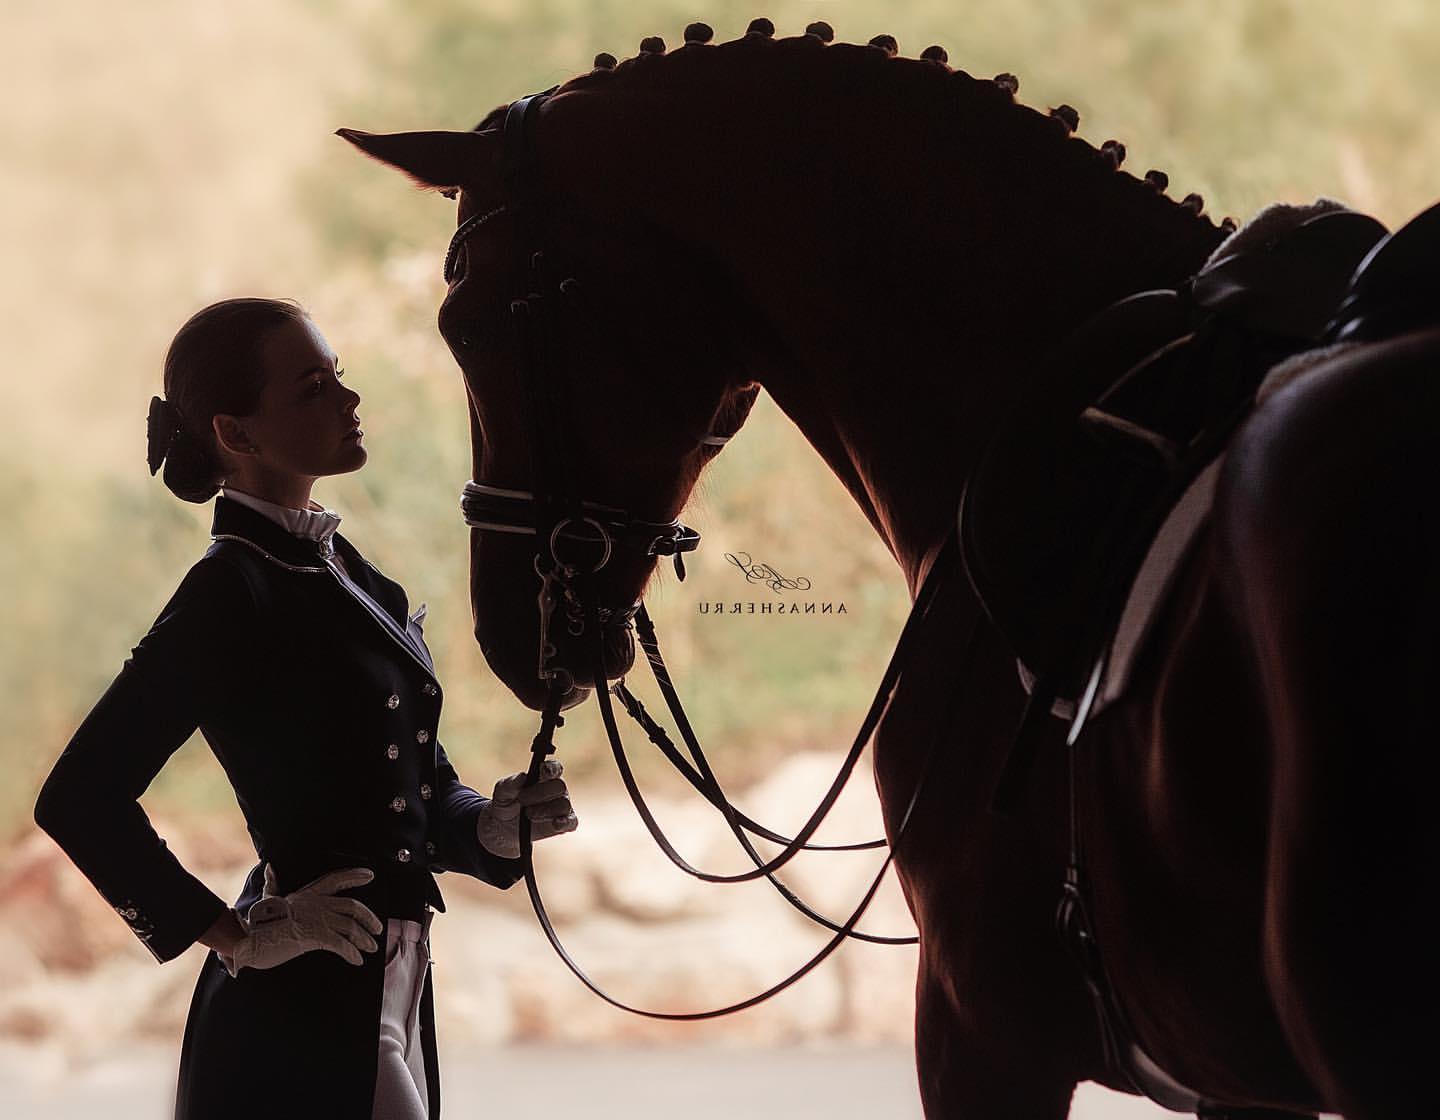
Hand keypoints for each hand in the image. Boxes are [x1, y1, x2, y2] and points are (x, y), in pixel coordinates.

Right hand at [219, 864, 382, 976]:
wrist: (247, 939)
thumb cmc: (257, 922)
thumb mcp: (268, 900)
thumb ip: (272, 884)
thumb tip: (269, 867)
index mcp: (307, 894)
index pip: (335, 879)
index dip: (354, 876)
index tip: (370, 875)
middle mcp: (316, 903)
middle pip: (352, 906)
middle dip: (369, 918)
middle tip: (377, 929)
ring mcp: (317, 919)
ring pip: (350, 926)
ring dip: (364, 939)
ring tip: (370, 949)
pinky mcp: (315, 936)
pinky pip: (341, 944)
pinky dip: (351, 953)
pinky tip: (356, 960)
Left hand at [477, 758, 577, 858]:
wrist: (505, 826)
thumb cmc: (507, 802)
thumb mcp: (502, 792)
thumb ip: (510, 783)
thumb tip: (523, 776)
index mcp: (544, 776)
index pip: (555, 767)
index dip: (552, 768)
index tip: (544, 771)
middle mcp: (556, 789)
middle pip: (559, 786)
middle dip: (541, 793)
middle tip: (522, 800)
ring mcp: (562, 806)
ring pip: (564, 805)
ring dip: (545, 811)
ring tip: (528, 815)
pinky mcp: (564, 823)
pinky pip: (571, 822)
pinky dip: (565, 822)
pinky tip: (556, 824)